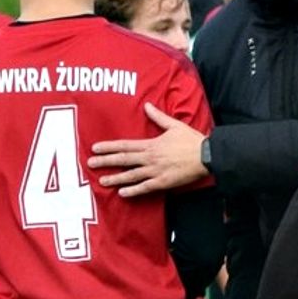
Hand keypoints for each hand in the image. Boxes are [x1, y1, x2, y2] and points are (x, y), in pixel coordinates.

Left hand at [88, 102, 207, 195]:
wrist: (207, 156)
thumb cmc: (192, 140)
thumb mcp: (175, 125)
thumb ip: (158, 117)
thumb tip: (147, 105)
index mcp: (151, 144)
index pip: (125, 145)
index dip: (109, 147)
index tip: (95, 148)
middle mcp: (150, 158)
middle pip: (124, 160)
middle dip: (106, 162)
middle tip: (90, 164)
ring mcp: (156, 171)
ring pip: (131, 175)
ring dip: (116, 178)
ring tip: (102, 181)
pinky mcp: (164, 182)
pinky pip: (145, 187)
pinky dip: (133, 191)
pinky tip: (122, 193)